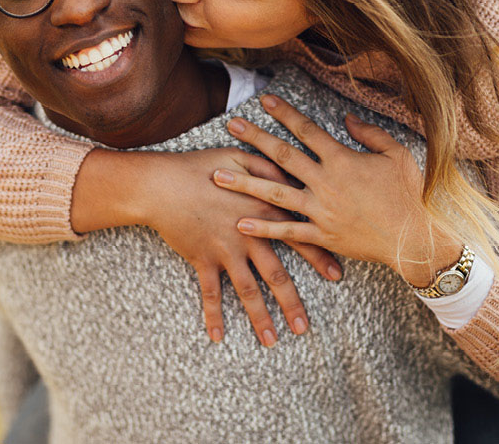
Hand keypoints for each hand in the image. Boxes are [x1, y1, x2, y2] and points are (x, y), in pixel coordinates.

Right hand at [84, 148, 343, 345]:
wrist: (162, 183)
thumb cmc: (200, 166)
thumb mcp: (241, 158)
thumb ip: (270, 169)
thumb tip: (293, 177)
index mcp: (262, 210)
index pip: (298, 236)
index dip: (319, 256)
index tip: (336, 275)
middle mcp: (248, 235)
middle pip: (276, 275)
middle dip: (292, 303)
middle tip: (304, 327)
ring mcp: (224, 250)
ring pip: (247, 290)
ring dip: (260, 317)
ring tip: (272, 341)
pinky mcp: (201, 258)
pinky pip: (209, 292)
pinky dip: (213, 314)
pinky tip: (218, 336)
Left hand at [214, 94, 461, 286]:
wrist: (414, 238)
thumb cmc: (408, 194)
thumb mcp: (396, 155)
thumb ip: (370, 134)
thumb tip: (346, 119)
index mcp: (342, 160)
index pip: (306, 130)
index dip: (284, 113)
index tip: (263, 100)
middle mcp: (326, 182)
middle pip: (283, 156)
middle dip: (255, 138)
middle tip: (231, 125)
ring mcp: (321, 210)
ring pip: (274, 194)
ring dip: (244, 184)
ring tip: (218, 176)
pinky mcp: (321, 236)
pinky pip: (287, 232)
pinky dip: (263, 229)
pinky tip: (239, 223)